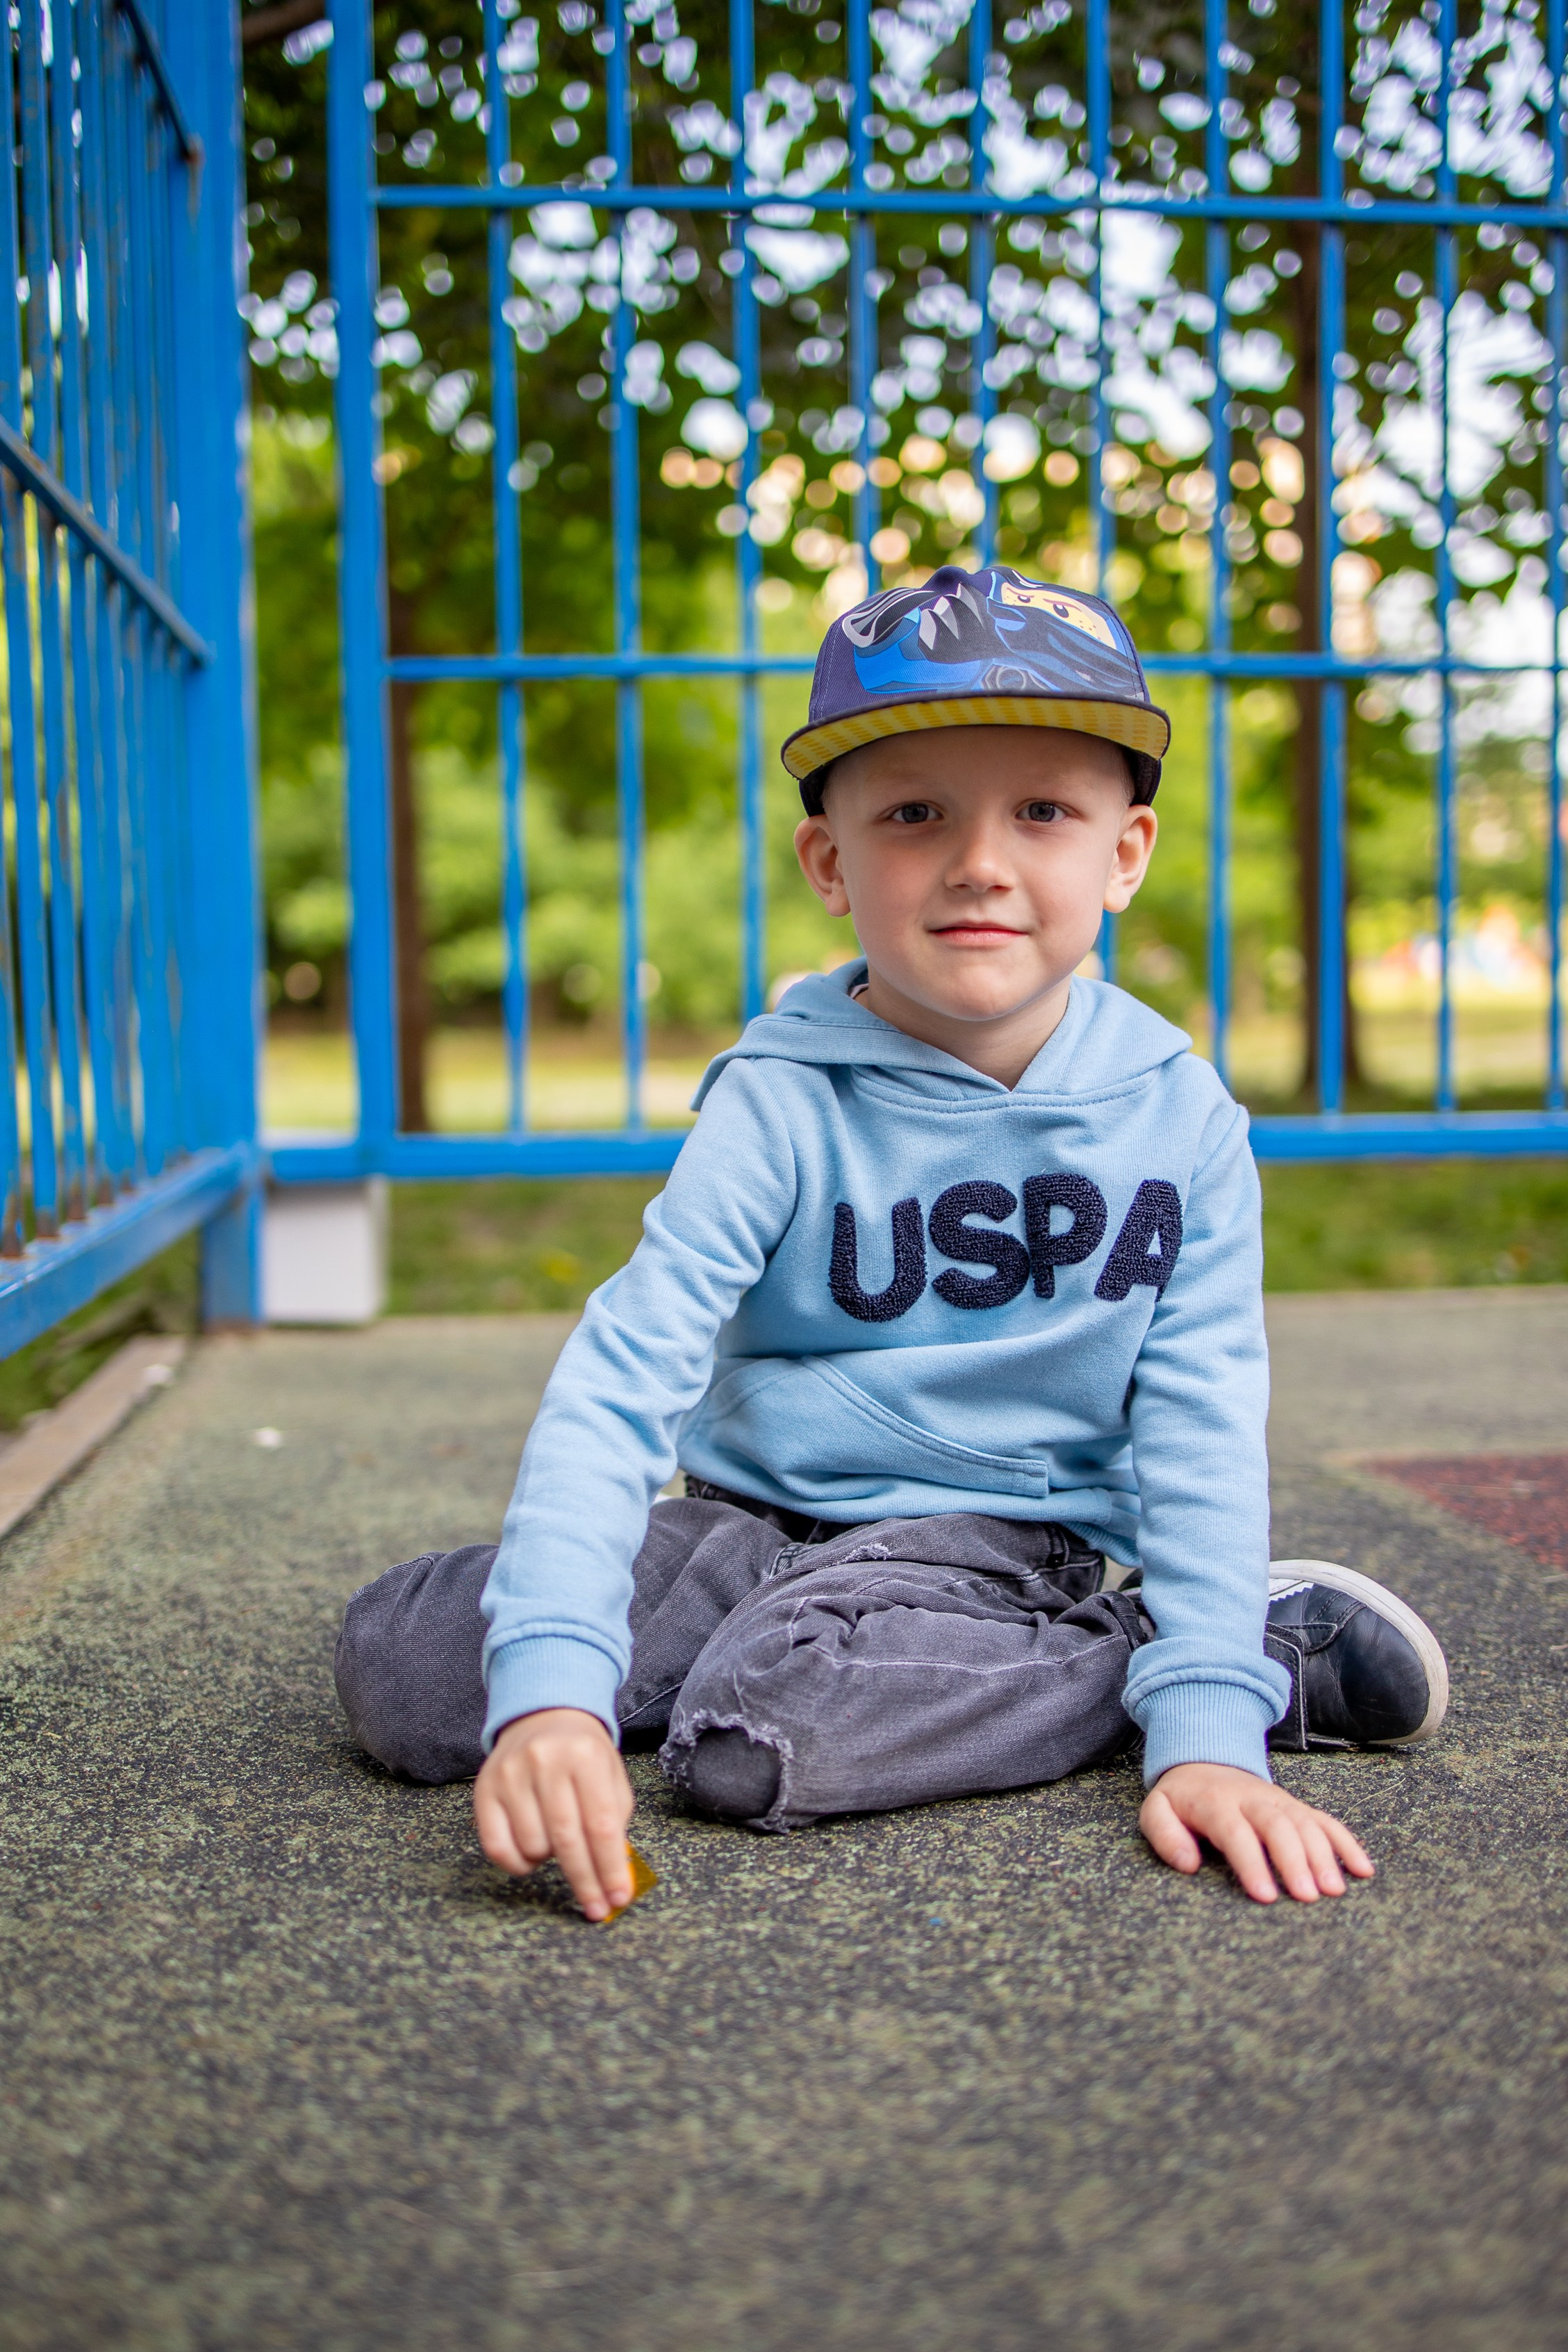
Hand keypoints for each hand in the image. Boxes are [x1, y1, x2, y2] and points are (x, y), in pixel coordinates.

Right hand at [474, 1707, 635, 1920]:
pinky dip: (517, 1863)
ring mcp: (511, 1774)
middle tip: (596, 1908)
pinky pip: (497, 1847)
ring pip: (533, 1846)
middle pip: (567, 1839)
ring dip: (549, 1859)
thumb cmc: (582, 1755)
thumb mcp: (610, 1776)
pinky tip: (532, 1853)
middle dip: (585, 1881)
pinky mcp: (485, 1789)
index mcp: (585, 1755)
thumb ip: (615, 1822)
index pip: (601, 1824)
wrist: (543, 1715)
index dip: (610, 1867)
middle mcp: (545, 1760)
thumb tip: (614, 1876)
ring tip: (558, 1840)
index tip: (618, 1899)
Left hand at [1140, 1761, 1374, 1905]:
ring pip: (1306, 1823)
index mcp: (1216, 1802)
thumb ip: (1165, 1835)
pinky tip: (1364, 1869)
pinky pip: (1326, 1821)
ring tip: (1335, 1891)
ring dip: (1324, 1855)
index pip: (1235, 1832)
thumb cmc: (1181, 1798)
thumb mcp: (1156, 1810)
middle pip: (1278, 1826)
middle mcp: (1253, 1799)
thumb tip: (1187, 1865)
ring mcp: (1279, 1800)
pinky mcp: (1296, 1806)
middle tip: (1308, 1897)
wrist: (1204, 1756)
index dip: (1251, 1863)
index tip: (1264, 1896)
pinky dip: (1347, 1843)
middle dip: (1295, 1861)